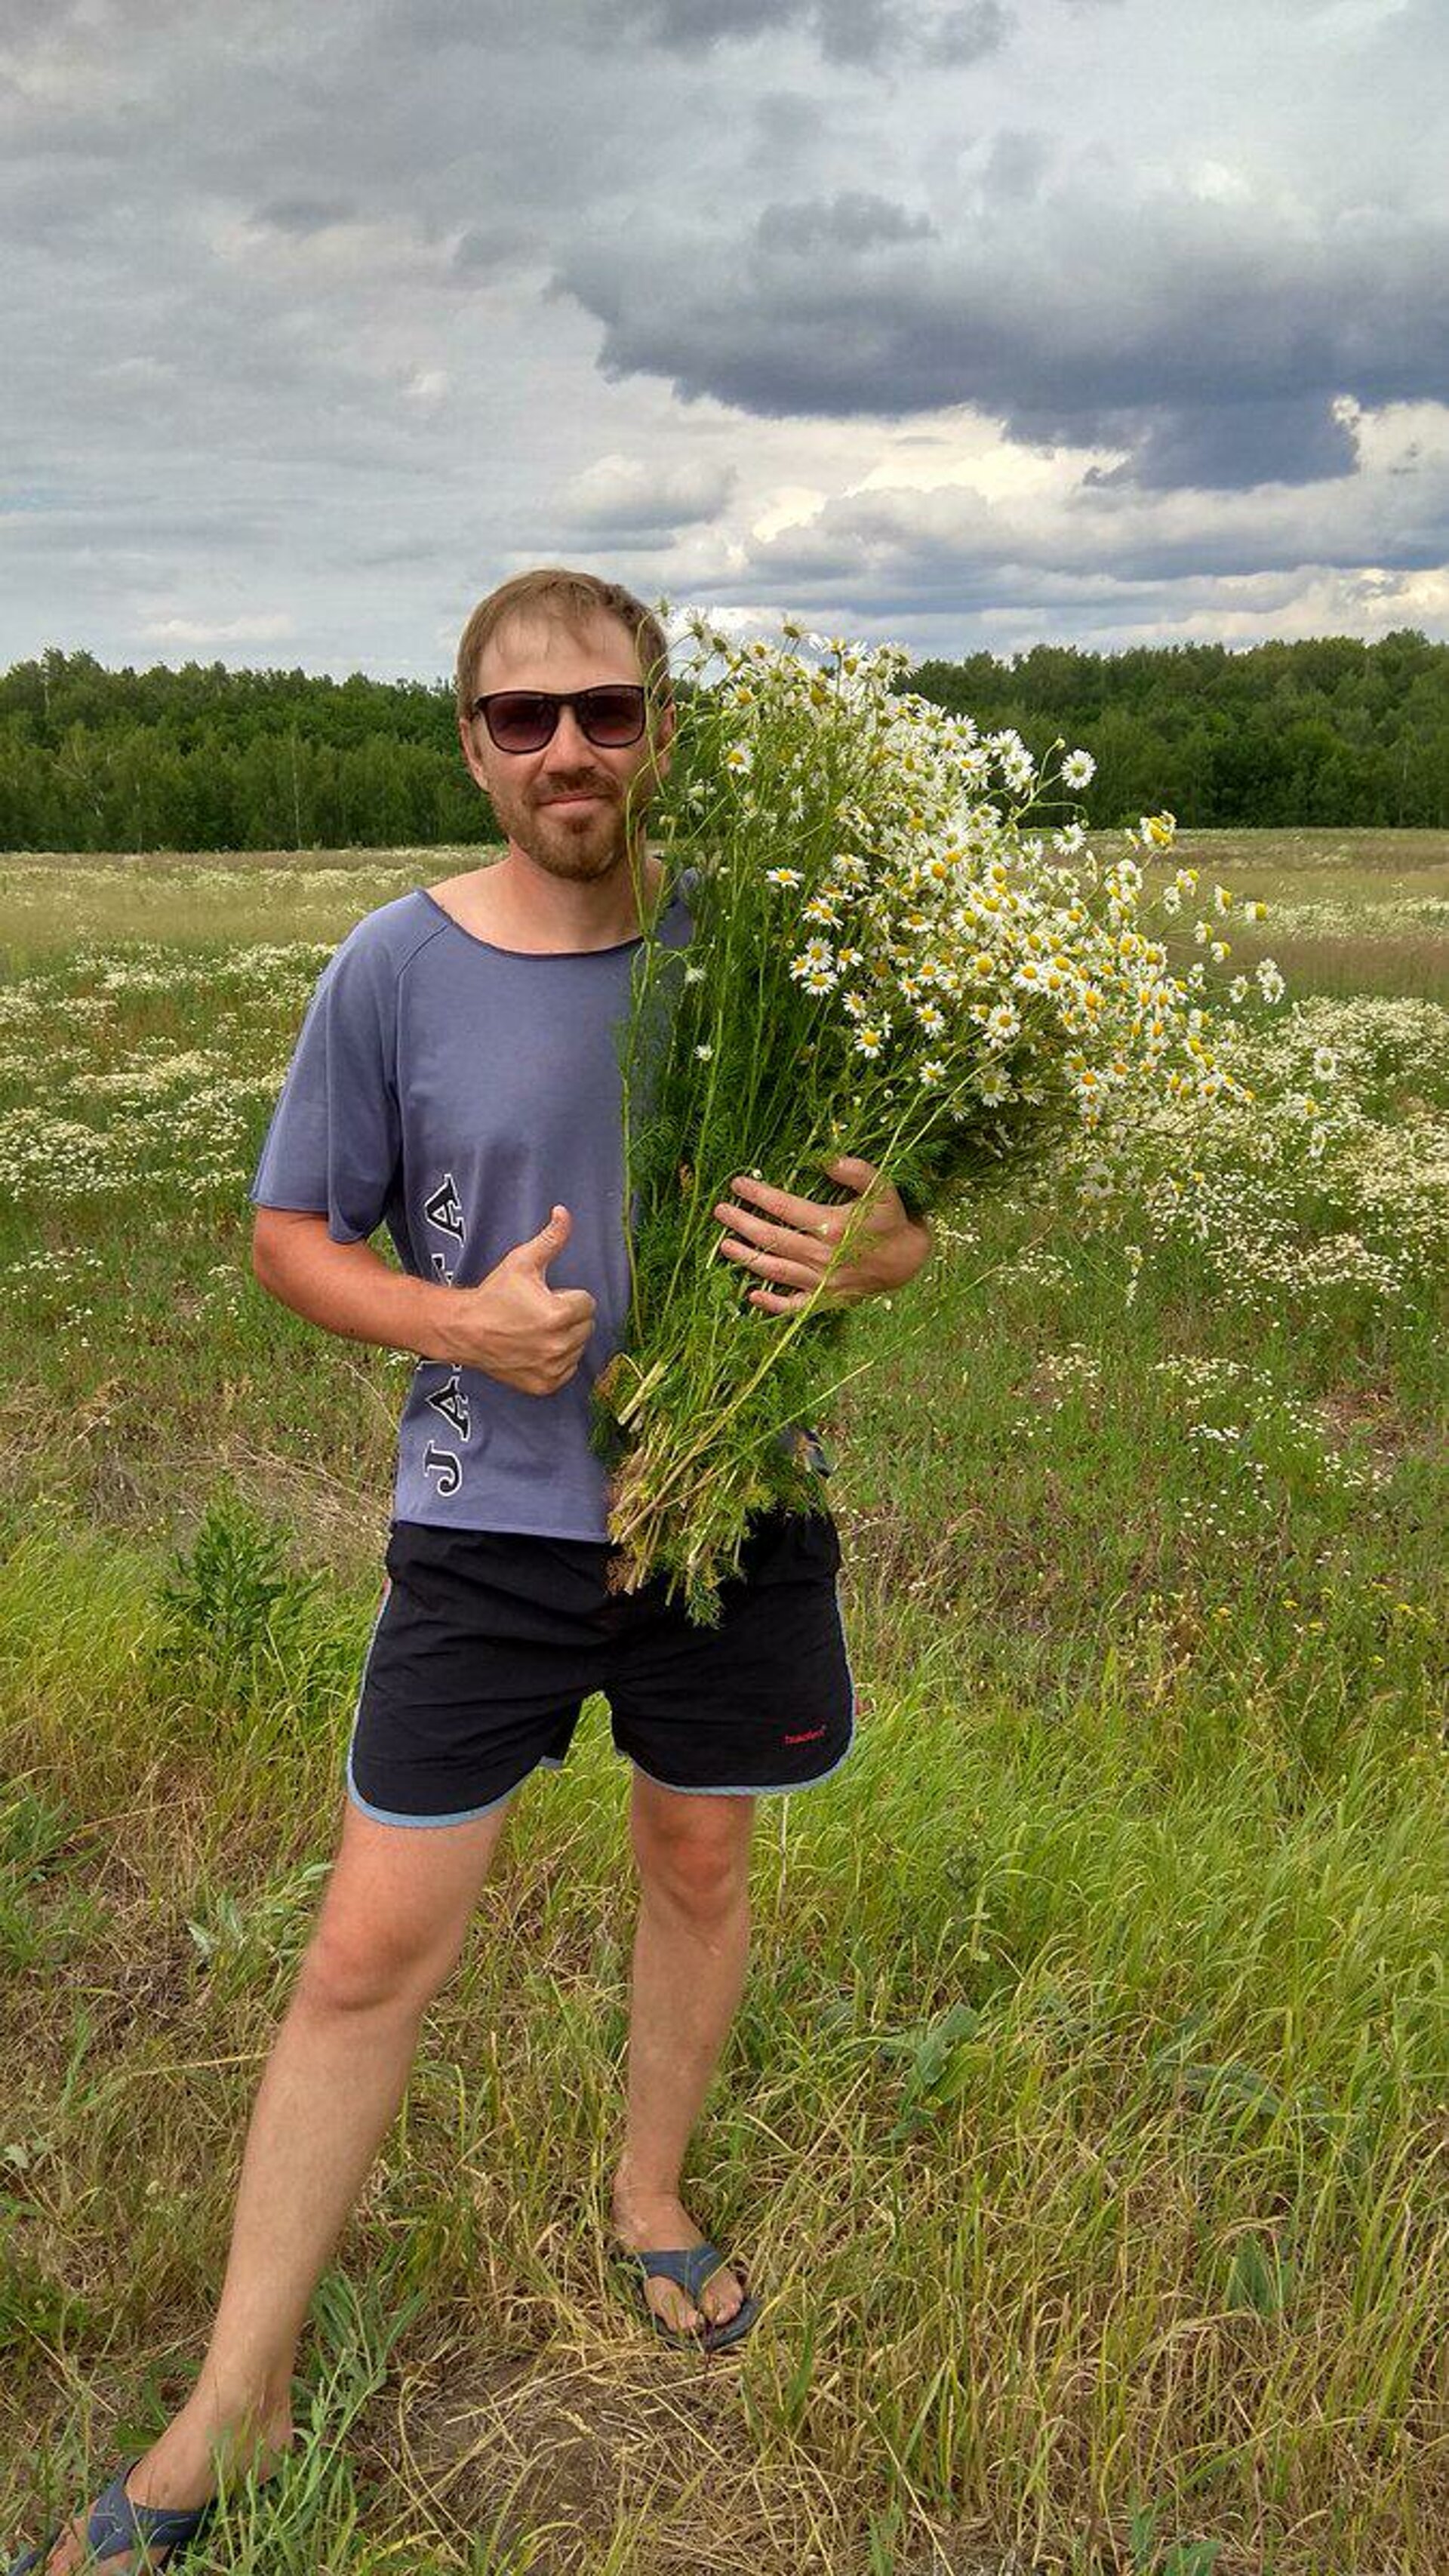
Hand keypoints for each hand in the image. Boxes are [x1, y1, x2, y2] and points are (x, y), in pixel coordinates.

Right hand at [446, 1204, 596, 1392]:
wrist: (464, 1330)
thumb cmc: (494, 1294)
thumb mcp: (522, 1261)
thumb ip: (550, 1238)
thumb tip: (564, 1212)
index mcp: (559, 1314)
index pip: (588, 1303)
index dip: (568, 1296)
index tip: (546, 1297)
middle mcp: (559, 1345)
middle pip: (586, 1326)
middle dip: (568, 1317)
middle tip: (539, 1313)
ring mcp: (552, 1368)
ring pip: (578, 1348)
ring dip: (563, 1339)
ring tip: (535, 1331)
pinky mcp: (545, 1384)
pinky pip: (566, 1370)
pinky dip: (555, 1361)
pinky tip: (535, 1349)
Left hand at [712, 1154, 931, 1314]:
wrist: (908, 1261)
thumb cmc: (890, 1220)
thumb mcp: (882, 1189)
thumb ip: (857, 1171)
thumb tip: (828, 1160)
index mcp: (833, 1226)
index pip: (785, 1208)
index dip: (758, 1194)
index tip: (738, 1183)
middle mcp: (823, 1255)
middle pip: (773, 1238)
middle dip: (742, 1223)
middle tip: (720, 1211)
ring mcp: (822, 1280)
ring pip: (776, 1270)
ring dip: (747, 1259)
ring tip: (724, 1246)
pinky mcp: (825, 1299)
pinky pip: (794, 1306)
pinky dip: (772, 1304)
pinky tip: (751, 1296)